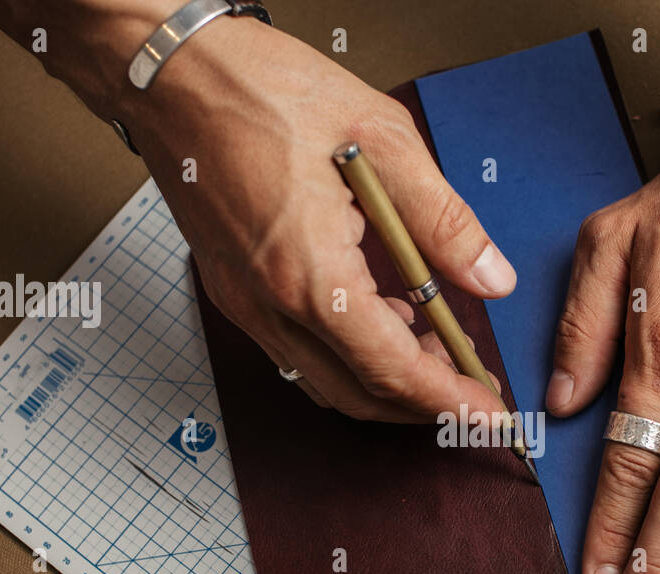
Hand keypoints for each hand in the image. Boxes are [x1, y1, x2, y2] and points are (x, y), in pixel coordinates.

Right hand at [120, 18, 514, 421]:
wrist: (168, 72)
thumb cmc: (263, 89)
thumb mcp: (382, 139)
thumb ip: (443, 221)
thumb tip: (491, 279)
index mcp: (309, 274)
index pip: (392, 370)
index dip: (448, 400)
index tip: (490, 415)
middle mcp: (269, 305)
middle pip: (357, 395)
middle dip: (421, 407)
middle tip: (472, 391)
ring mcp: (244, 303)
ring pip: (323, 381)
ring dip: (383, 384)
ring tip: (437, 352)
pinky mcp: (233, 290)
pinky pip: (295, 352)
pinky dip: (345, 355)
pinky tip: (383, 317)